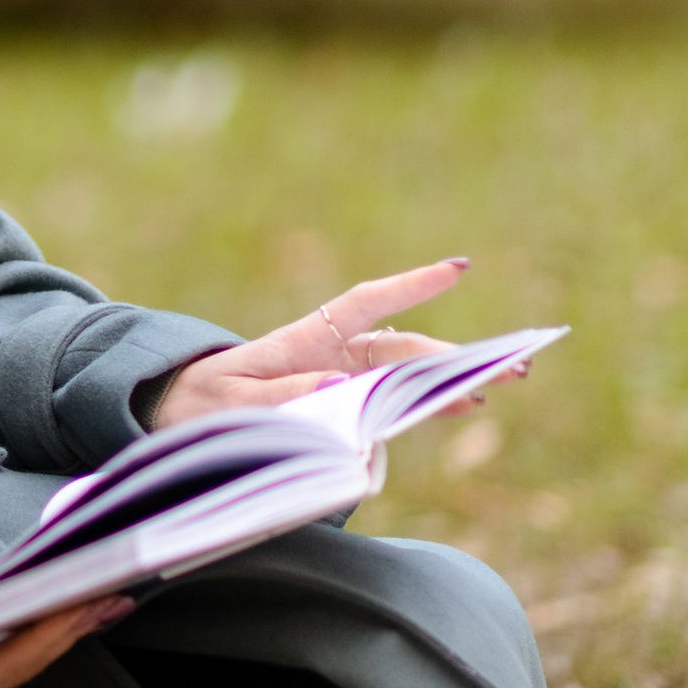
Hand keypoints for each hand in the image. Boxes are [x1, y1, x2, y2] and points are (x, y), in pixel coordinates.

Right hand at [0, 561, 133, 687]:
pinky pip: (2, 657)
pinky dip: (30, 632)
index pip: (5, 665)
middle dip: (66, 631)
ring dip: (56, 632)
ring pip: (16, 665)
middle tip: (109, 596)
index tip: (82, 603)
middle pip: (21, 668)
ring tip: (96, 602)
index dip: (48, 632)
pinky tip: (54, 612)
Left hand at [150, 256, 477, 427]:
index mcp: (304, 339)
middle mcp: (331, 354)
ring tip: (498, 386)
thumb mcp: (231, 402)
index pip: (366, 305)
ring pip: (404, 375)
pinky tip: (458, 407)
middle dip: (455, 355)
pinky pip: (388, 405)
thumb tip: (341, 384)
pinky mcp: (338, 408)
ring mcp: (339, 380)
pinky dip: (423, 406)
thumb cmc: (200, 404)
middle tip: (511, 363)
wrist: (175, 418)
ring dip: (450, 380)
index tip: (459, 269)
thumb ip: (283, 394)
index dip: (411, 286)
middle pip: (402, 348)